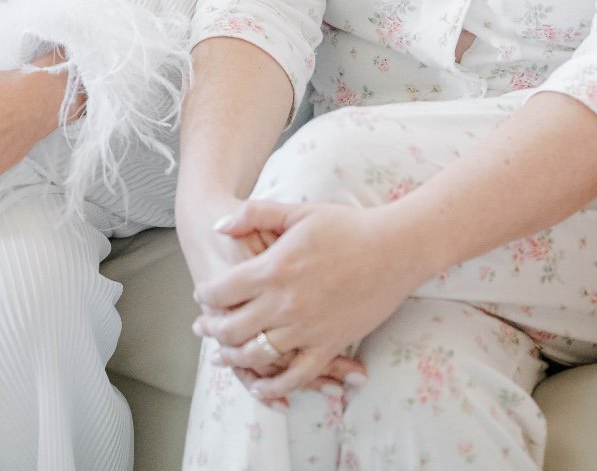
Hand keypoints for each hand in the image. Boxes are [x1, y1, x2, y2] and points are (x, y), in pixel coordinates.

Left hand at [193, 198, 417, 400]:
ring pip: (257, 354)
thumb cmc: (345, 225)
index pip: (223, 291)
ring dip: (233, 356)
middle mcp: (285, 303)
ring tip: (223, 352)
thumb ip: (253, 215)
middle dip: (212, 328)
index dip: (206, 295)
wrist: (393, 249)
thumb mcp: (295, 211)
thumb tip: (216, 225)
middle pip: (233, 328)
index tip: (203, 295)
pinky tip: (260, 385)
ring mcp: (307, 329)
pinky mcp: (329, 345)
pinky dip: (274, 385)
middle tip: (203, 325)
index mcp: (273, 269)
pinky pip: (296, 376)